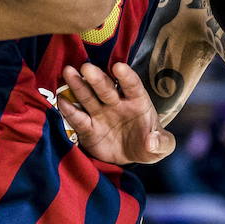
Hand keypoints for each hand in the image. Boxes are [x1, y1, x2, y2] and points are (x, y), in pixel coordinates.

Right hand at [56, 62, 175, 165]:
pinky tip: (62, 100)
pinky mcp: (88, 128)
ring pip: (88, 97)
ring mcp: (100, 113)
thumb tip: (151, 141)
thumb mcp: (162, 147)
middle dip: (97, 78)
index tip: (119, 67)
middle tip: (87, 68)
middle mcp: (116, 103)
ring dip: (78, 85)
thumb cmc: (149, 144)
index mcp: (137, 102)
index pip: (132, 86)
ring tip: (68, 72)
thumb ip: (162, 143)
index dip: (126, 76)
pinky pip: (78, 118)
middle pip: (106, 88)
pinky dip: (69, 110)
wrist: (130, 157)